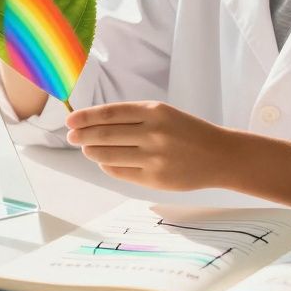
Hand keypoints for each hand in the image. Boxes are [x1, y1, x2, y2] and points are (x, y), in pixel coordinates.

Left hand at [65, 101, 229, 191]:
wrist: (220, 156)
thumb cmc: (187, 132)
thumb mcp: (163, 114)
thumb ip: (133, 117)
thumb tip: (93, 124)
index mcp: (154, 111)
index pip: (110, 113)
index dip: (86, 117)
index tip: (70, 120)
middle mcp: (153, 133)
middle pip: (105, 135)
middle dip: (83, 135)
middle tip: (71, 135)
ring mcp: (154, 158)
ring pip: (109, 155)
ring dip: (91, 151)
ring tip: (86, 148)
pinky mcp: (154, 179)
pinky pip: (120, 172)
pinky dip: (107, 165)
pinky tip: (104, 161)